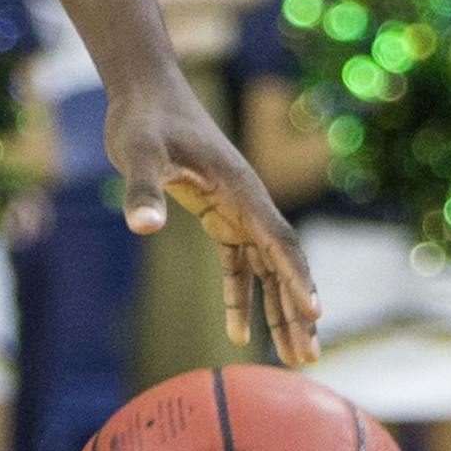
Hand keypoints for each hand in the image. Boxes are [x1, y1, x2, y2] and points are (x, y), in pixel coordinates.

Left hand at [103, 74, 319, 364]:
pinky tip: (239, 335)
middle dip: (296, 310)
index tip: (313, 313)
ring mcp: (235, 210)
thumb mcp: (138, 152)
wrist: (145, 92)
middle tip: (308, 358)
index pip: (277, 239)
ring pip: (266, 268)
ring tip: (293, 357)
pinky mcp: (217, 215)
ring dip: (278, 311)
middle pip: (281, 262)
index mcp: (239, 188)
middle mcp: (246, 202)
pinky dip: (241, 296)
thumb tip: (142, 227)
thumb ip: (143, 189)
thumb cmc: (144, 118)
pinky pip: (238, 263)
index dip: (295, 276)